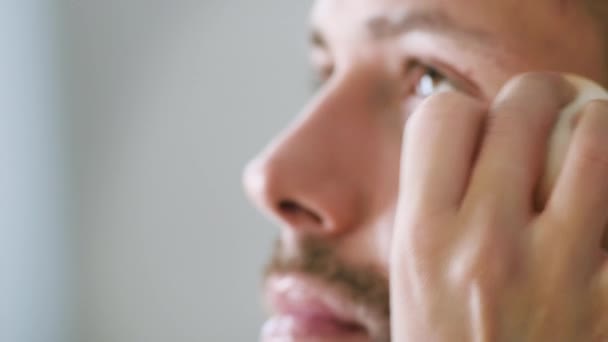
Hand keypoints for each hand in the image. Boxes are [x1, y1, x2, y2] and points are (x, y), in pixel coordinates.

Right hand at [390, 73, 607, 340]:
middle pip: (523, 104)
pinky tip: (601, 210)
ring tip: (584, 160)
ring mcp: (563, 273)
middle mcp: (487, 248)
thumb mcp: (412, 286)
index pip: (442, 115)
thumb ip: (430, 206)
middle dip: (534, 105)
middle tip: (540, 131)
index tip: (474, 140)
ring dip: (593, 133)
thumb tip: (465, 130)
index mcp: (423, 242)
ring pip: (598, 132)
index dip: (461, 117)